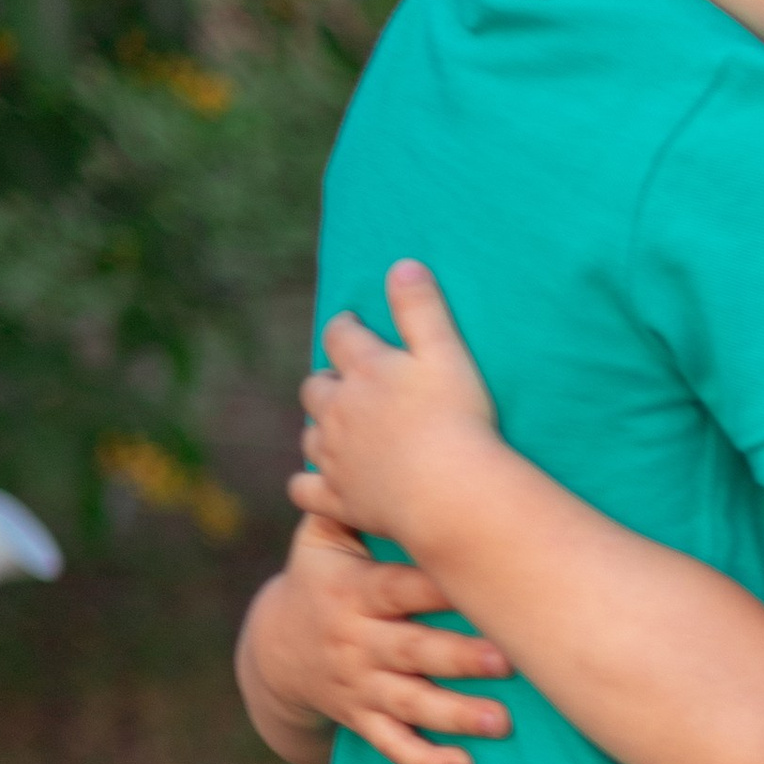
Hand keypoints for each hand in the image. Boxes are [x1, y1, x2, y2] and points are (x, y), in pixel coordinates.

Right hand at [258, 511, 513, 763]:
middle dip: (460, 657)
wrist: (275, 651)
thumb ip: (353, 500)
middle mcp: (357, 642)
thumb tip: (382, 442)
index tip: (481, 578)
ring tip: (501, 722)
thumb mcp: (320, 538)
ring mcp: (360, 685)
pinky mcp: (362, 718)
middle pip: (414, 651)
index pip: (399, 587)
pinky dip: (424, 761)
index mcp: (353, 593)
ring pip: (410, 704)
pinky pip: (391, 746)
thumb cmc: (319, 578)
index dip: (436, 585)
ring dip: (455, 715)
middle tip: (509, 658)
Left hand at [289, 259, 499, 546]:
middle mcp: (339, 410)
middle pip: (315, 387)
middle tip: (348, 384)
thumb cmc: (458, 420)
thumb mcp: (447, 354)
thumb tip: (402, 265)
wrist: (451, 492)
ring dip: (321, 428)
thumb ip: (422, 309)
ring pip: (310, 435)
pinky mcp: (338, 498)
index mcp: (365, 369)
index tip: (352, 327)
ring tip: (341, 432)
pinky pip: (305, 489)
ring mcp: (334, 457)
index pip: (340, 335)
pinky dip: (307, 484)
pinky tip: (319, 482)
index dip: (345, 328)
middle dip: (327, 381)